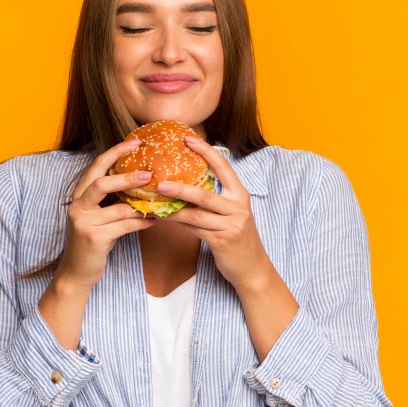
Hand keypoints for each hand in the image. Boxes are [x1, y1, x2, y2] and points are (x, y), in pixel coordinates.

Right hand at [56, 138, 157, 290]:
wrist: (77, 272)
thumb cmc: (92, 242)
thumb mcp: (98, 216)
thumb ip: (112, 200)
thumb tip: (142, 183)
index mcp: (79, 195)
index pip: (96, 166)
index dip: (115, 152)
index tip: (136, 142)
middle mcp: (77, 206)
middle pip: (101, 183)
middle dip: (126, 176)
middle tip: (149, 173)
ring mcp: (84, 222)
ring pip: (117, 207)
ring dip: (141, 204)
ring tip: (159, 200)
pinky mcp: (94, 238)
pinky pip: (124, 226)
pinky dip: (141, 222)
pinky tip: (154, 220)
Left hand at [156, 135, 270, 288]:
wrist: (252, 267)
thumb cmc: (237, 237)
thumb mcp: (231, 214)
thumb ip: (214, 199)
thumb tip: (184, 183)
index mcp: (240, 195)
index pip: (223, 167)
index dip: (206, 152)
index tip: (188, 139)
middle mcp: (238, 208)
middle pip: (205, 194)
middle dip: (180, 187)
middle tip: (159, 181)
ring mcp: (231, 225)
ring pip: (196, 214)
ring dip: (172, 208)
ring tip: (155, 200)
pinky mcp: (222, 241)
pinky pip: (194, 229)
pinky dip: (177, 223)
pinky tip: (163, 218)